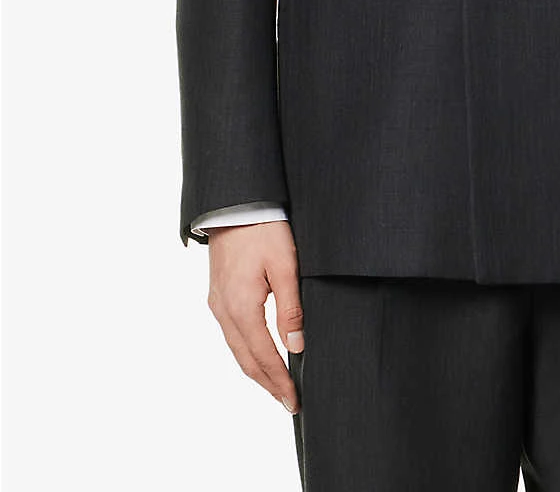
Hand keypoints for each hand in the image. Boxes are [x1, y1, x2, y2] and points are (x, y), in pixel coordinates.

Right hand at [206, 220, 303, 414]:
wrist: (235, 203)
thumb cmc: (263, 229)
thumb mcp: (286, 265)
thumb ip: (291, 307)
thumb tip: (296, 345)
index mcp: (242, 306)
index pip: (263, 356)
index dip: (279, 381)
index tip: (294, 400)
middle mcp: (224, 310)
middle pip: (246, 360)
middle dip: (268, 383)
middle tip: (288, 402)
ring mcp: (218, 303)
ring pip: (236, 349)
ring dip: (256, 370)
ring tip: (276, 386)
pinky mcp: (218, 294)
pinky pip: (231, 334)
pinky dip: (246, 351)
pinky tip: (258, 354)